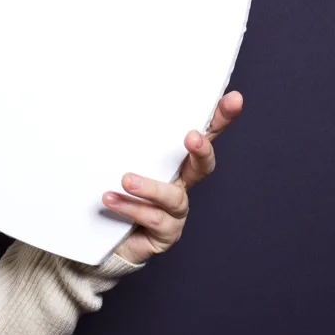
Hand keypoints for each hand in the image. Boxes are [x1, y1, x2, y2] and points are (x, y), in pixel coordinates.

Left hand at [103, 90, 243, 265]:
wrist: (105, 235)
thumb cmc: (113, 189)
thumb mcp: (116, 158)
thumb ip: (119, 138)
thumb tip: (99, 102)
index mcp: (173, 161)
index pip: (203, 134)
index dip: (220, 117)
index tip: (235, 99)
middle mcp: (180, 184)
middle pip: (204, 164)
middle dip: (202, 149)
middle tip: (192, 137)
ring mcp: (176, 211)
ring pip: (174, 196)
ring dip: (151, 187)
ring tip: (126, 180)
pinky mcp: (165, 233)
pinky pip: (153, 218)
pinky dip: (131, 208)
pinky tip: (111, 199)